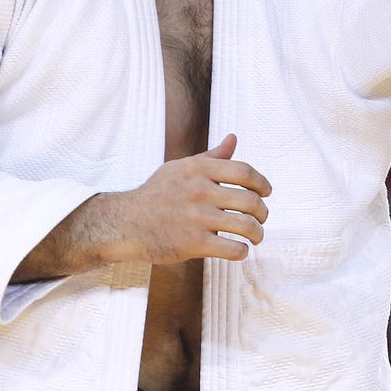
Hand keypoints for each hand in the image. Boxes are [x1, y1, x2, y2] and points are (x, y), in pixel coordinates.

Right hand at [112, 134, 270, 263]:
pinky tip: (239, 250)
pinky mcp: (193, 243)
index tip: (266, 193)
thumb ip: (211, 157)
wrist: (124, 223)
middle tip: (261, 219)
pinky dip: (242, 251)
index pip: (245, 172)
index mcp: (198, 169)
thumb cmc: (156, 195)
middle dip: (263, 212)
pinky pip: (233, 248)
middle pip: (251, 200)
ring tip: (255, 236)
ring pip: (246, 226)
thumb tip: (233, 139)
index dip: (262, 183)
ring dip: (257, 233)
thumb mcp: (180, 169)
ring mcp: (197, 217)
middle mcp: (199, 191)